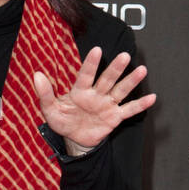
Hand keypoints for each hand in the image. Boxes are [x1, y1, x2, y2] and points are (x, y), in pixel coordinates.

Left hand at [33, 47, 154, 154]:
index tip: (96, 50)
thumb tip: (36, 75)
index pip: (86, 75)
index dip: (91, 63)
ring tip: (142, 70)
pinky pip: (129, 110)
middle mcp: (96, 94)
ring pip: (120, 90)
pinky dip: (140, 105)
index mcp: (80, 91)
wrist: (74, 139)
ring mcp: (107, 104)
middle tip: (124, 56)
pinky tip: (152, 98)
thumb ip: (45, 93)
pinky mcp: (114, 117)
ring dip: (131, 81)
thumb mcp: (50, 109)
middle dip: (115, 68)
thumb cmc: (62, 121)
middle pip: (107, 79)